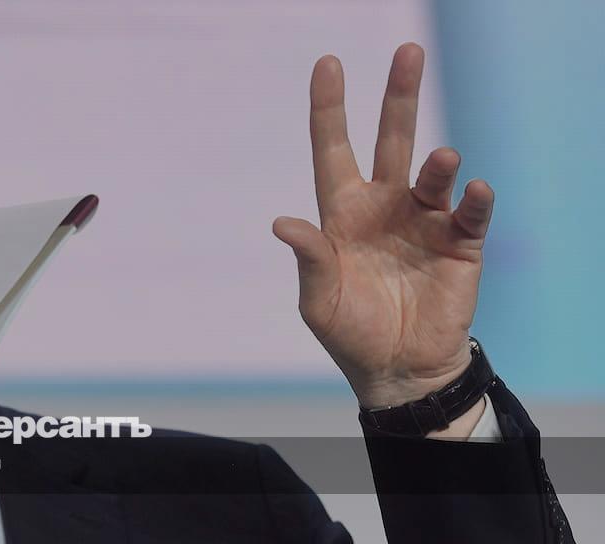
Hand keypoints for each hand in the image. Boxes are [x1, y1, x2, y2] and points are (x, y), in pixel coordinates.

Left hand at [273, 43, 493, 408]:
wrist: (397, 371)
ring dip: (437, 164)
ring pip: (432, 174)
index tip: (328, 64)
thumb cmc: (350, 332)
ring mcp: (423, 221)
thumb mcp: (319, 299)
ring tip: (441, 160)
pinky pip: (470, 214)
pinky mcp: (459, 244)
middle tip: (407, 51)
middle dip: (398, 96)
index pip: (333, 149)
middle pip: (391, 140)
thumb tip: (282, 222)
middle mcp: (385, 206)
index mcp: (343, 213)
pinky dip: (475, 201)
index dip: (329, 109)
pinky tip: (474, 191)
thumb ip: (309, 258)